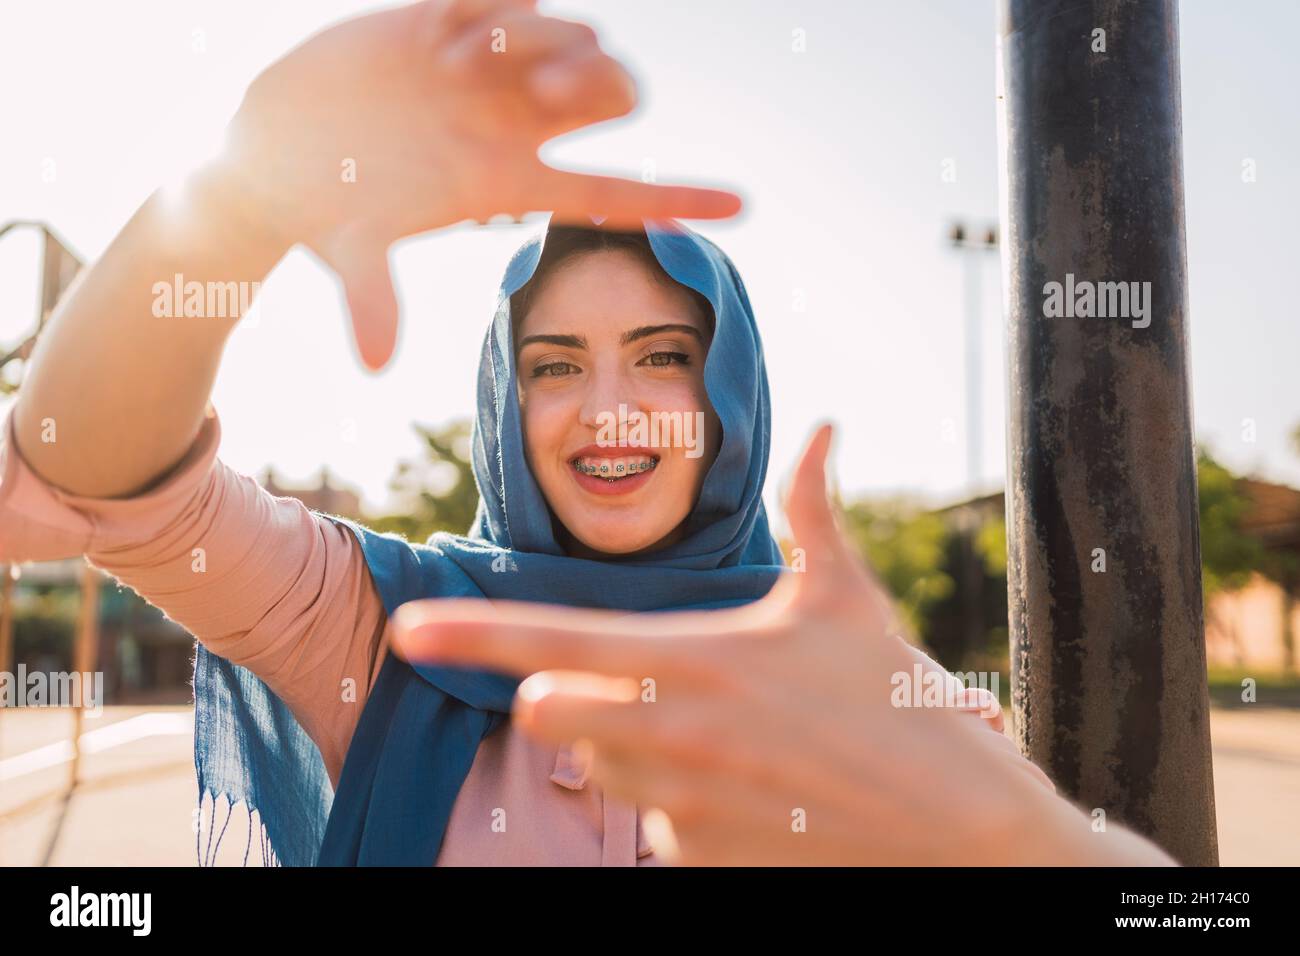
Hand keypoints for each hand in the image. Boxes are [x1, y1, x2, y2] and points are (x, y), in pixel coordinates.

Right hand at [211, 0, 741, 368]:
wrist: (277, 147)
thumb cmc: (322, 209)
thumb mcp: (348, 248)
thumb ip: (371, 296)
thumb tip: (376, 363)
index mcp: (512, 182)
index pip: (619, 193)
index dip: (680, 198)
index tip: (743, 207)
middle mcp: (520, 127)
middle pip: (617, 97)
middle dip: (596, 85)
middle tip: (532, 91)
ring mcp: (496, 73)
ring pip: (581, 37)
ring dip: (540, 38)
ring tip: (454, 63)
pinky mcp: (460, 24)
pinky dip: (493, 2)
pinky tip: (437, 30)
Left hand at [391, 424, 1063, 864]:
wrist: (960, 832)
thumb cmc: (902, 704)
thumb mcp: (849, 601)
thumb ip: (812, 510)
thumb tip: (823, 426)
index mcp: (698, 656)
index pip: (553, 642)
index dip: (470, 636)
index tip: (406, 631)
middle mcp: (677, 734)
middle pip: (552, 713)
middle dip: (568, 695)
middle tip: (633, 684)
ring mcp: (684, 806)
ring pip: (601, 769)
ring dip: (630, 746)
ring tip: (723, 736)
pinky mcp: (701, 863)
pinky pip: (654, 827)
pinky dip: (680, 804)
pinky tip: (752, 792)